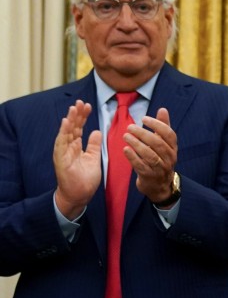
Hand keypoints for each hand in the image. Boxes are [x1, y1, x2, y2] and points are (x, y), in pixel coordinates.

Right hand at [52, 101, 101, 218]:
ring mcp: (63, 152)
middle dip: (77, 114)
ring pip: (66, 132)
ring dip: (70, 120)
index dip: (82, 117)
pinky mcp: (60, 158)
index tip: (88, 106)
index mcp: (76, 147)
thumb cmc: (85, 179)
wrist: (79, 195)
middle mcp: (68, 147)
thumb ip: (93, 145)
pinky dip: (63, 132)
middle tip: (81, 102)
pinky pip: (61, 143)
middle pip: (72, 127)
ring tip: (74, 108)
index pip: (79, 128)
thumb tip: (96, 131)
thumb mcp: (93, 158)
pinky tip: (66, 122)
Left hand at [123, 107, 177, 203]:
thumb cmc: (160, 160)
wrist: (159, 186)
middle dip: (143, 134)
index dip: (157, 125)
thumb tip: (163, 109)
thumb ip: (163, 127)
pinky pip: (141, 166)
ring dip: (136, 144)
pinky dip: (132, 157)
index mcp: (173, 148)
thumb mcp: (164, 144)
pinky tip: (125, 149)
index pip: (169, 134)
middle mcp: (169, 158)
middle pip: (158, 144)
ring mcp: (160, 168)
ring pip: (149, 154)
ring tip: (125, 136)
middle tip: (130, 127)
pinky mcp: (149, 176)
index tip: (143, 118)